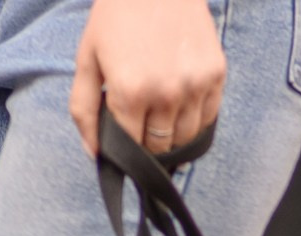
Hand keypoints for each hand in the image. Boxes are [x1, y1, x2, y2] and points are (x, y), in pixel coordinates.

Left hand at [71, 0, 225, 160]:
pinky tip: (181, 100)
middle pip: (160, 146)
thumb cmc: (116, 16)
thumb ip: (84, 109)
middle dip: (148, 141)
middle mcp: (166, 93)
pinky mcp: (216, 74)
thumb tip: (95, 153)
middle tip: (142, 119)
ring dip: (172, 133)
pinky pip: (208, 118)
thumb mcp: (87, 58)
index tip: (124, 133)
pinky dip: (195, 119)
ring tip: (161, 109)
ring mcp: (195, 85)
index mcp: (130, 91)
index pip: (131, 147)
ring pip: (186, 137)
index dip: (125, 145)